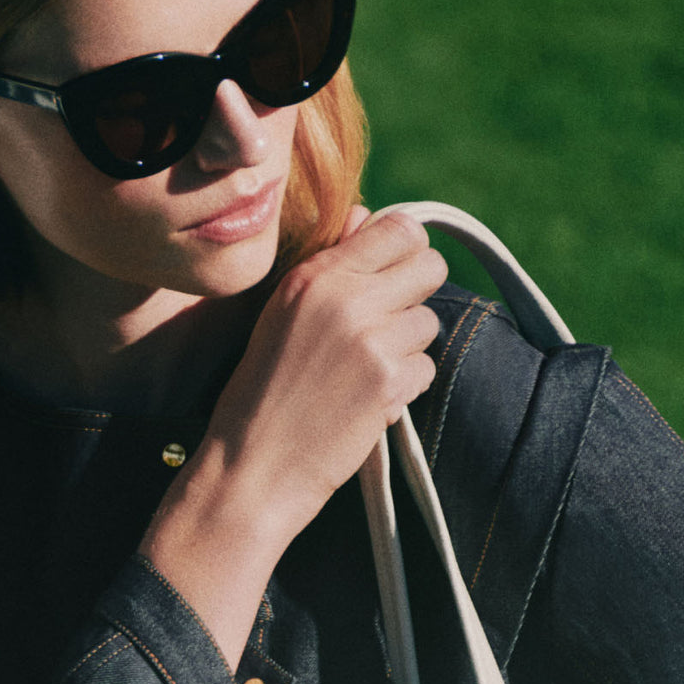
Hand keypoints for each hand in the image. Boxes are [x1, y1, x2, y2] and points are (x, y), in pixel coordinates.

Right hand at [201, 206, 446, 542]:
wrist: (253, 466)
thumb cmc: (259, 391)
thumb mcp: (279, 314)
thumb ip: (328, 263)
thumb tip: (369, 217)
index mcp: (314, 276)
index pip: (400, 228)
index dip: (406, 251)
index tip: (393, 274)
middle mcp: (345, 299)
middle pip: (430, 266)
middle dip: (418, 292)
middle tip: (389, 321)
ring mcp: (371, 340)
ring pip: (429, 322)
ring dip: (408, 345)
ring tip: (365, 369)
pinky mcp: (389, 382)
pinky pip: (426, 367)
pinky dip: (405, 385)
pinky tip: (368, 399)